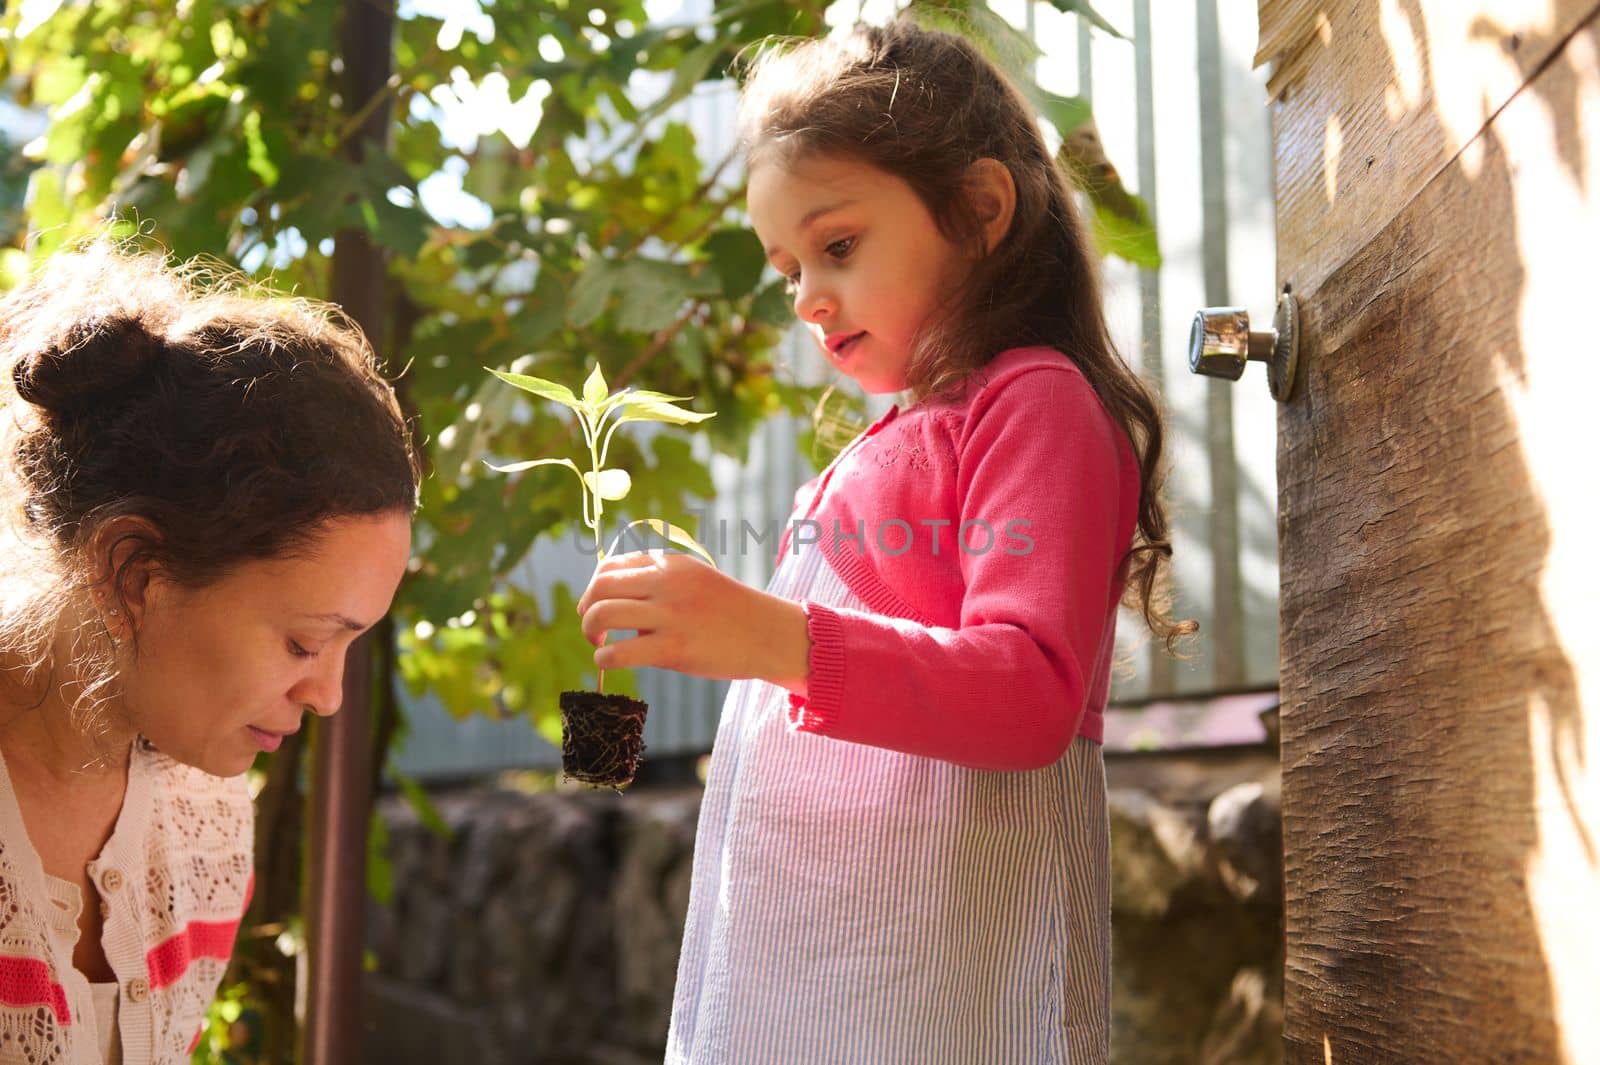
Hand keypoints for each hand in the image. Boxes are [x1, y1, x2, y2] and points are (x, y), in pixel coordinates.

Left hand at [574, 550, 809, 692]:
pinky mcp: (674, 648)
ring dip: (590, 632)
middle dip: (586, 610)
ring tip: (600, 646)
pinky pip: (619, 652)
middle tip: (593, 630)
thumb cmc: (730, 613)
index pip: (610, 566)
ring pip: (602, 615)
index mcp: (669, 564)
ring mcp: (670, 615)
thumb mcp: (694, 582)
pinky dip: (605, 659)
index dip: (594, 589)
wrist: (769, 633)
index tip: (597, 607)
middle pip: (599, 587)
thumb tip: (614, 605)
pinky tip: (612, 662)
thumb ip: (657, 585)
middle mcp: (666, 583)